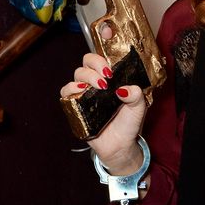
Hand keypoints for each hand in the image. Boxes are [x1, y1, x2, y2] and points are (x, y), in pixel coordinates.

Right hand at [60, 52, 148, 173]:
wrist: (120, 145)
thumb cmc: (129, 123)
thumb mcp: (138, 107)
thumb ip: (136, 95)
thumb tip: (124, 89)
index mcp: (110, 79)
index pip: (100, 59)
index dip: (102, 59)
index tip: (111, 70)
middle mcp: (95, 84)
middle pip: (86, 64)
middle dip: (95, 65)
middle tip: (106, 78)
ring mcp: (84, 94)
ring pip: (77, 76)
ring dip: (86, 77)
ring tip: (99, 87)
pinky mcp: (75, 106)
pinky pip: (66, 93)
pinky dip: (70, 89)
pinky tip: (81, 92)